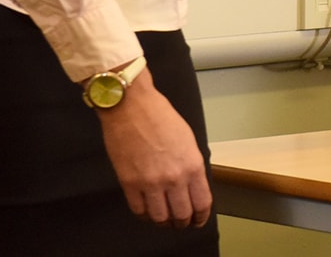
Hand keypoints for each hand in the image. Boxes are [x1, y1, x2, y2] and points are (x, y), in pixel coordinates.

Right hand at [96, 69, 211, 227]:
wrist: (131, 107)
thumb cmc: (161, 117)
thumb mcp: (188, 140)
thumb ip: (191, 165)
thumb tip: (191, 186)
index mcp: (193, 165)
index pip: (202, 202)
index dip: (201, 216)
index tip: (198, 220)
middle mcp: (174, 178)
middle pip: (181, 214)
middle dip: (183, 222)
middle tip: (180, 223)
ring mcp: (150, 182)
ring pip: (159, 217)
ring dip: (163, 222)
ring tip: (164, 219)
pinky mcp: (128, 183)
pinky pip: (138, 210)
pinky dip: (144, 214)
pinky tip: (147, 211)